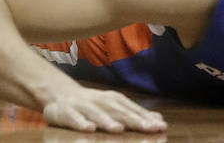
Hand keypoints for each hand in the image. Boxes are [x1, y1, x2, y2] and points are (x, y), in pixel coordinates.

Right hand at [41, 87, 166, 132]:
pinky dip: (82, 123)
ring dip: (108, 122)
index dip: (147, 119)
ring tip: (119, 130)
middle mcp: (102, 102)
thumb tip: (159, 119)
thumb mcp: (115, 106)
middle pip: (120, 112)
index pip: (134, 111)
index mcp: (115, 100)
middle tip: (150, 129)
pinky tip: (89, 129)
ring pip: (98, 114)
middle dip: (135, 121)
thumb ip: (135, 113)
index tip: (162, 127)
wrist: (60, 94)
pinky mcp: (67, 112)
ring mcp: (85, 106)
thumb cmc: (94, 104)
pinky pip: (75, 119)